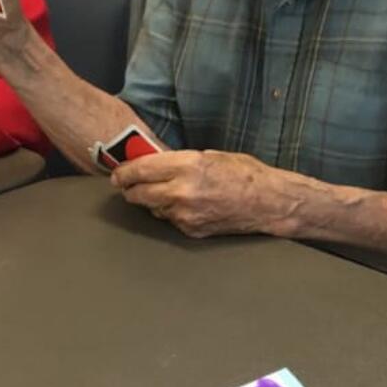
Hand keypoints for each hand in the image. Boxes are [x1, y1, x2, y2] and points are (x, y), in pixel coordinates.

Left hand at [113, 150, 287, 237]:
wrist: (268, 203)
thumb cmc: (246, 174)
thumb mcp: (211, 155)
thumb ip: (181, 161)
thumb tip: (156, 165)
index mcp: (187, 165)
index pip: (140, 170)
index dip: (124, 172)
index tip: (118, 173)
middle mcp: (182, 191)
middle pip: (137, 194)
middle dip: (130, 189)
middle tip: (127, 185)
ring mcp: (185, 214)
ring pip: (152, 209)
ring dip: (152, 201)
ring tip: (164, 193)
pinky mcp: (191, 230)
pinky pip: (170, 220)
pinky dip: (171, 213)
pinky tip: (185, 205)